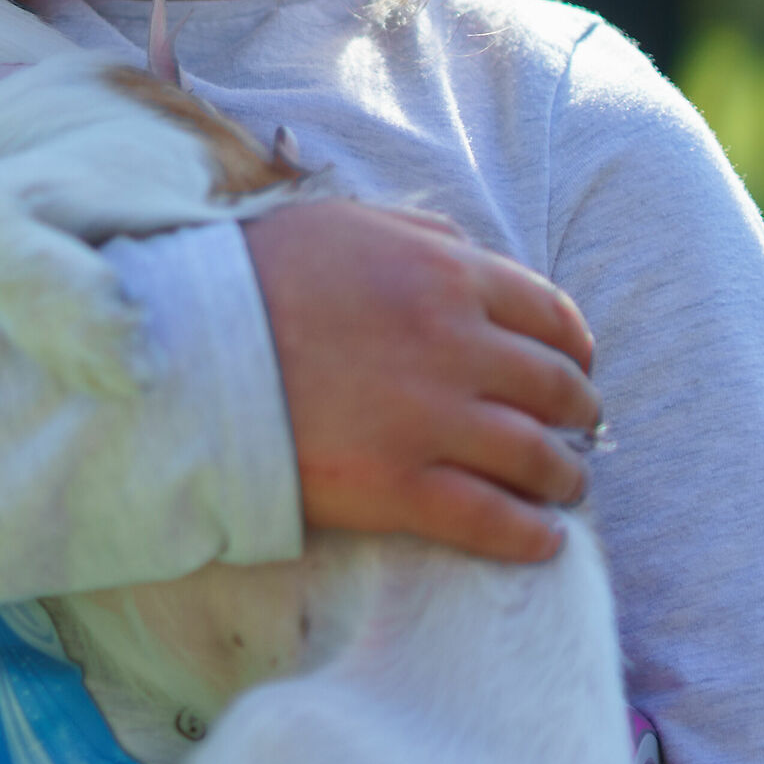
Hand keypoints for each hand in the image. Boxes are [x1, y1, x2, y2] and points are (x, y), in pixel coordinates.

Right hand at [244, 200, 600, 561]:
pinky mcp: (398, 489)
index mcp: (446, 274)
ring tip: (566, 486)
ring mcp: (430, 420)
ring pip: (536, 457)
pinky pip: (491, 519)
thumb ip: (420, 232)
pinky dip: (531, 535)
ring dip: (565, 475)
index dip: (574, 345)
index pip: (549, 314)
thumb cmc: (258, 278)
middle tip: (576, 428)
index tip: (577, 364)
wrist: (185, 347)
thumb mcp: (346, 223)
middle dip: (578, 412)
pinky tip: (545, 541)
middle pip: (555, 387)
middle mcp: (455, 345)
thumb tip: (470, 253)